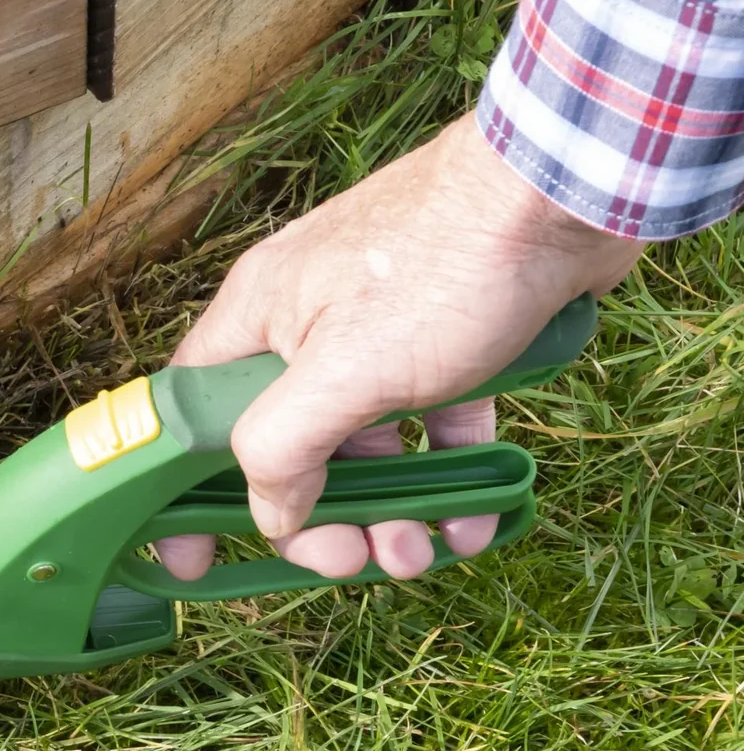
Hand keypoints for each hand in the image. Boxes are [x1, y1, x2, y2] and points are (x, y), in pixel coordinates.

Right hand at [155, 113, 643, 582]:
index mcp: (257, 318)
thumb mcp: (346, 369)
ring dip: (386, 509)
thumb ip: (284, 446)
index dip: (184, 492)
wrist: (567, 187)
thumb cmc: (446, 266)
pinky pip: (431, 420)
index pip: (190, 418)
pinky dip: (447, 473)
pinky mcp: (449, 334)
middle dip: (317, 518)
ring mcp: (379, 329)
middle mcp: (306, 323)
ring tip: (423, 555)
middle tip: (351, 563)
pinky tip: (475, 518)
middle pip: (286, 445)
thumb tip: (271, 513)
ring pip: (363, 442)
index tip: (193, 558)